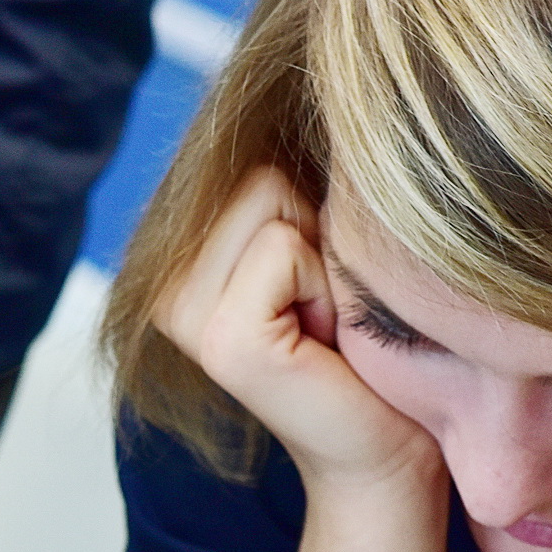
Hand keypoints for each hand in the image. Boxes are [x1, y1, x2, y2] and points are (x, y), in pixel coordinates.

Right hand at [159, 169, 436, 488]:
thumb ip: (286, 190)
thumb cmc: (367, 348)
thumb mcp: (319, 247)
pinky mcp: (223, 342)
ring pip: (270, 201)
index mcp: (177, 260)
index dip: (311, 211)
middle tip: (327, 304)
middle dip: (316, 229)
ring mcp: (182, 315)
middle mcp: (163, 284)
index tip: (318, 282)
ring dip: (324, 257)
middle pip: (257, 175)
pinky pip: (284, 250)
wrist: (387, 451)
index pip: (246, 160)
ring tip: (327, 319)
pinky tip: (325, 340)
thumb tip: (311, 99)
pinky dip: (327, 287)